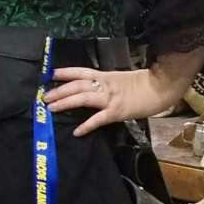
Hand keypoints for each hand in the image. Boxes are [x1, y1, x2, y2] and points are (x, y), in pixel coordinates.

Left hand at [46, 67, 178, 137]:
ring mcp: (110, 98)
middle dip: (59, 90)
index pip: (80, 72)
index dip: (64, 72)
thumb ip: (104, 83)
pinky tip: (77, 132)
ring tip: (51, 108)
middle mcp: (104, 85)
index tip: (49, 74)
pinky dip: (87, 125)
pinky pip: (99, 119)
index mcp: (104, 76)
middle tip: (43, 97)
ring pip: (83, 98)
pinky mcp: (117, 111)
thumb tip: (89, 89)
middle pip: (76, 85)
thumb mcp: (119, 79)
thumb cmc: (141, 84)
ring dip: (65, 103)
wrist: (160, 87)